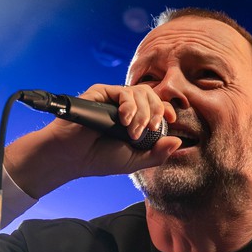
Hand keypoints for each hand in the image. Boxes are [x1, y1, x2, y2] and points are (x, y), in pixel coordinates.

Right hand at [5, 82, 181, 197]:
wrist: (73, 157)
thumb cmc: (99, 159)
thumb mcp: (134, 160)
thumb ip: (157, 154)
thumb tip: (178, 141)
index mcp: (135, 119)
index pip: (157, 105)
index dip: (166, 109)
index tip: (170, 119)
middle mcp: (125, 106)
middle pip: (152, 95)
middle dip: (155, 112)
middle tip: (149, 129)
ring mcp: (113, 98)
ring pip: (140, 92)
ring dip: (142, 113)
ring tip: (133, 131)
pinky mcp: (101, 92)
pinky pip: (123, 91)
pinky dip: (129, 106)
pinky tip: (124, 120)